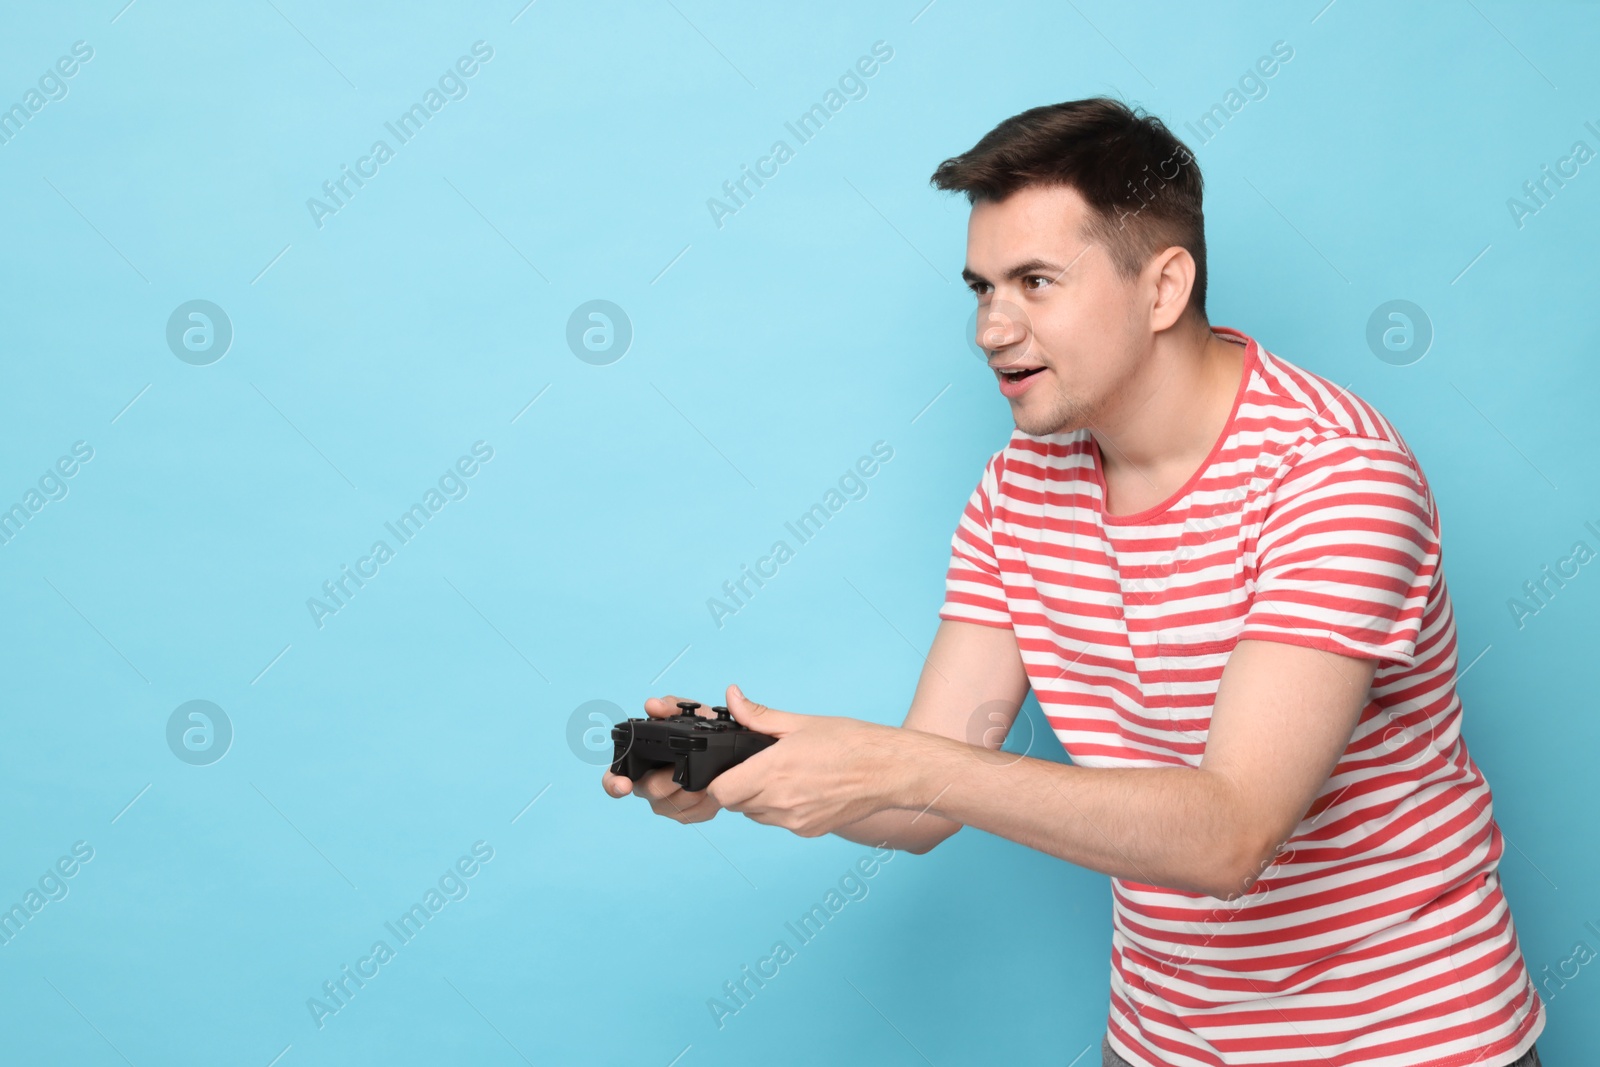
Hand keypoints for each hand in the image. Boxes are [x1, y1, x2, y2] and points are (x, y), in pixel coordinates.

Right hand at [601, 694, 722, 824]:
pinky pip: (693, 814)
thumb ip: (670, 706)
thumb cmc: (704, 728)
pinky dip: (707, 801)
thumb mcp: (691, 713)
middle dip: (674, 778)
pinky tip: (714, 788)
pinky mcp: (687, 815)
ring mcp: (666, 804)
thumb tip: (652, 705)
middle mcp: (648, 785)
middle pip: (653, 791)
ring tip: (710, 774)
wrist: (733, 748)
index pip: (614, 778)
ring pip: (675, 806)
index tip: (624, 785)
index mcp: (640, 761)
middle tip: (692, 764)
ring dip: (695, 790)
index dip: (614, 784)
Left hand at [707, 684, 908, 837]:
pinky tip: (802, 789)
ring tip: (784, 776)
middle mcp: (781, 802)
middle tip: (759, 766)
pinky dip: (781, 809)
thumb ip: (758, 715)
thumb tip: (732, 697)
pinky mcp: (809, 831)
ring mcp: (795, 821)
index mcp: (773, 771)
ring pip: (756, 816)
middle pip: (735, 805)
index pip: (721, 792)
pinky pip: (780, 823)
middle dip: (739, 786)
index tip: (730, 767)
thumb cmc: (851, 743)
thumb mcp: (800, 722)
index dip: (719, 779)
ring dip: (758, 799)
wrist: (889, 770)